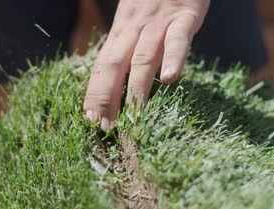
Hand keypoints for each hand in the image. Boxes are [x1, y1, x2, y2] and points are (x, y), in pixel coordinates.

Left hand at [83, 0, 209, 129]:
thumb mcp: (135, 17)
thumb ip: (128, 44)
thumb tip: (119, 79)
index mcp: (121, 30)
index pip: (103, 66)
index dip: (95, 93)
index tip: (88, 120)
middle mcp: (134, 28)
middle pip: (114, 66)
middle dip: (106, 98)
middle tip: (103, 128)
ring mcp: (158, 23)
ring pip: (142, 58)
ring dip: (136, 90)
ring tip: (133, 118)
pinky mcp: (185, 16)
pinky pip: (178, 39)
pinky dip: (174, 58)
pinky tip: (171, 79)